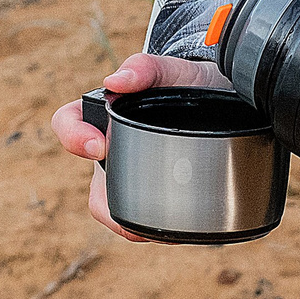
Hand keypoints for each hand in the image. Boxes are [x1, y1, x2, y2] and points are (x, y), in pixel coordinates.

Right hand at [51, 52, 232, 243]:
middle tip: (127, 203)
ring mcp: (136, 177)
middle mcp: (115, 152)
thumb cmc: (192, 83)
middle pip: (93, 188)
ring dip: (131, 224)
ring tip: (156, 226)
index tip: (98, 145)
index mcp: (108, 116)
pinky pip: (149, 223)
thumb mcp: (174, 70)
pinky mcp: (160, 198)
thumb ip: (145, 68)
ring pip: (119, 212)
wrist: (229, 102)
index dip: (74, 136)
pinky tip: (177, 229)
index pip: (69, 122)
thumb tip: (114, 81)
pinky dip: (158, 230)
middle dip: (105, 202)